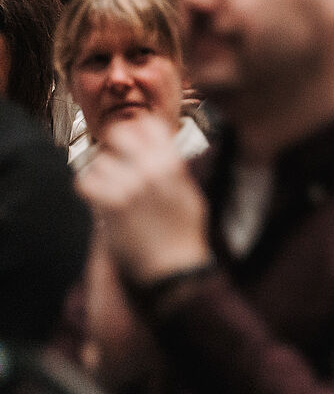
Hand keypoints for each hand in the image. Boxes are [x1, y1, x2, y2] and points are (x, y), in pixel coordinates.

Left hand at [75, 115, 210, 285]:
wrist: (173, 268)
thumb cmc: (184, 234)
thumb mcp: (188, 194)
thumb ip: (173, 170)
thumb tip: (159, 153)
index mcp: (172, 164)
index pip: (149, 125)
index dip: (138, 129)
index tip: (134, 137)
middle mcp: (150, 170)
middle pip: (119, 134)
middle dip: (114, 143)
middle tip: (115, 155)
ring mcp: (128, 187)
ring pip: (99, 160)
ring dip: (101, 170)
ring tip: (108, 182)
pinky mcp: (110, 206)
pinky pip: (85, 182)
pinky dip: (88, 185)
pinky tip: (97, 193)